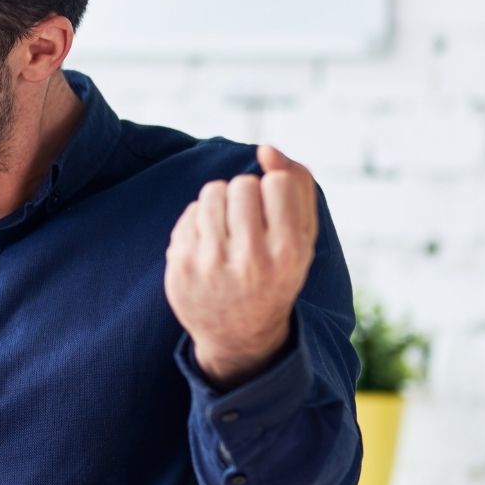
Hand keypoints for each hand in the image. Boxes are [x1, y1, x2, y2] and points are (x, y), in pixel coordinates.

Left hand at [164, 145, 318, 388]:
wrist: (239, 336)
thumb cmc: (276, 274)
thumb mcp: (303, 239)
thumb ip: (298, 187)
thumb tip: (267, 148)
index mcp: (289, 253)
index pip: (277, 182)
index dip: (274, 190)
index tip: (273, 214)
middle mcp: (250, 260)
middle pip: (242, 184)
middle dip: (246, 195)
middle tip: (249, 223)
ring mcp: (211, 264)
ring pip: (212, 192)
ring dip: (221, 202)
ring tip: (229, 229)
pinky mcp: (181, 266)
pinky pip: (190, 212)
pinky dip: (201, 220)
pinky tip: (210, 245)